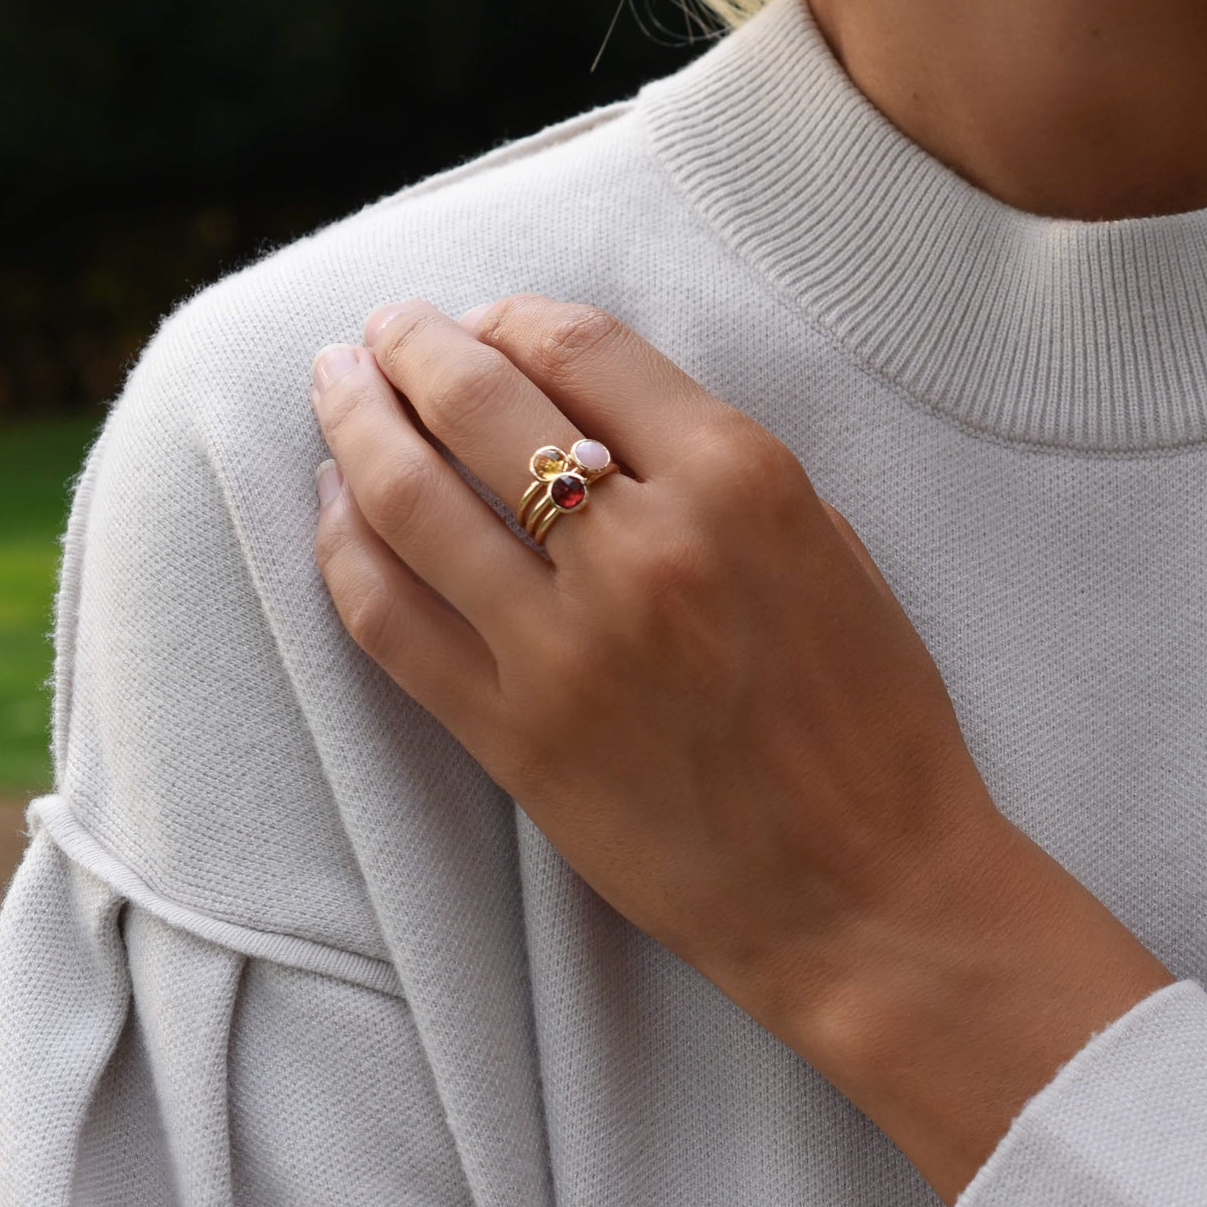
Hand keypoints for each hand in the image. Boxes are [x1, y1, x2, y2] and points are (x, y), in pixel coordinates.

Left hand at [309, 294, 1173, 1204]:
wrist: (868, 891)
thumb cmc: (873, 719)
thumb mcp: (830, 549)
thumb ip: (716, 471)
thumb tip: (593, 413)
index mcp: (740, 482)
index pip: (580, 347)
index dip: (513, 315)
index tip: (489, 321)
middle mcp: (644, 548)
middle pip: (477, 399)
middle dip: (413, 343)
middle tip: (386, 328)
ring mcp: (566, 648)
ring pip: (407, 497)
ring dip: (355, 422)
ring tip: (336, 386)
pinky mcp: (514, 737)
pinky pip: (387, 620)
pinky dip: (342, 548)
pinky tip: (333, 508)